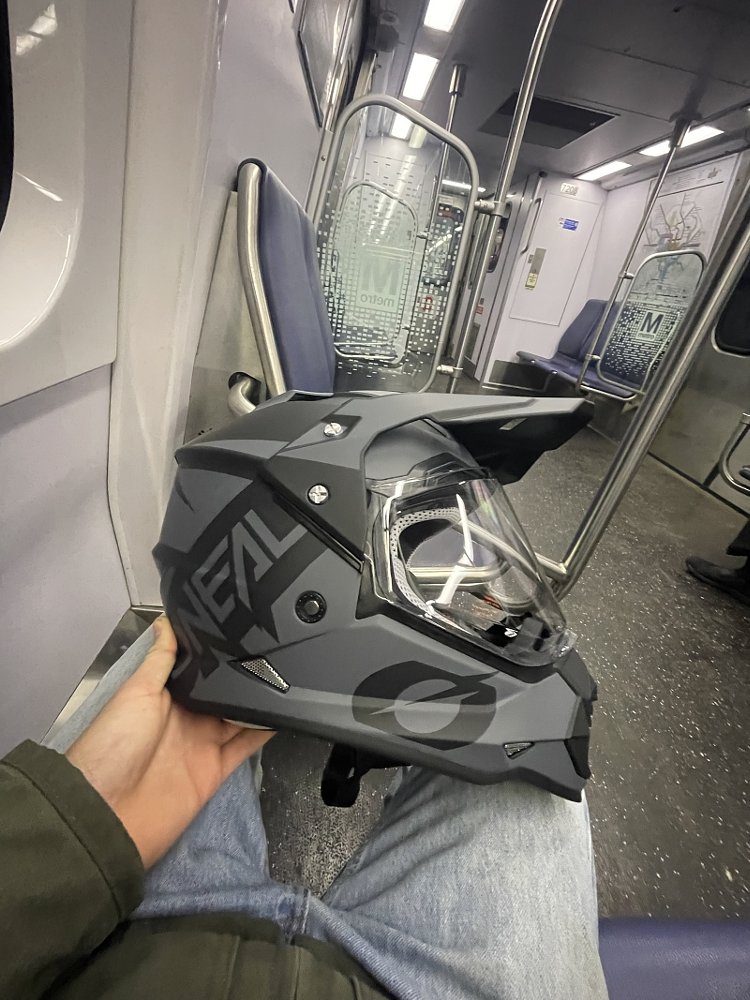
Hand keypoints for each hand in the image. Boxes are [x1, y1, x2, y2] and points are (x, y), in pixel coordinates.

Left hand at [65, 617, 272, 867]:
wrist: (108, 814)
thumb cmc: (114, 746)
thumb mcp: (135, 693)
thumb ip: (159, 660)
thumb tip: (166, 620)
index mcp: (163, 696)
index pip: (198, 669)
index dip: (218, 652)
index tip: (244, 626)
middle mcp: (186, 717)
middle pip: (223, 692)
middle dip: (245, 673)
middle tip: (275, 646)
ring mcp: (202, 744)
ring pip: (240, 716)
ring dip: (259, 699)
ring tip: (286, 672)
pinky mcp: (217, 769)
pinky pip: (246, 746)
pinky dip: (264, 731)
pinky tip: (283, 712)